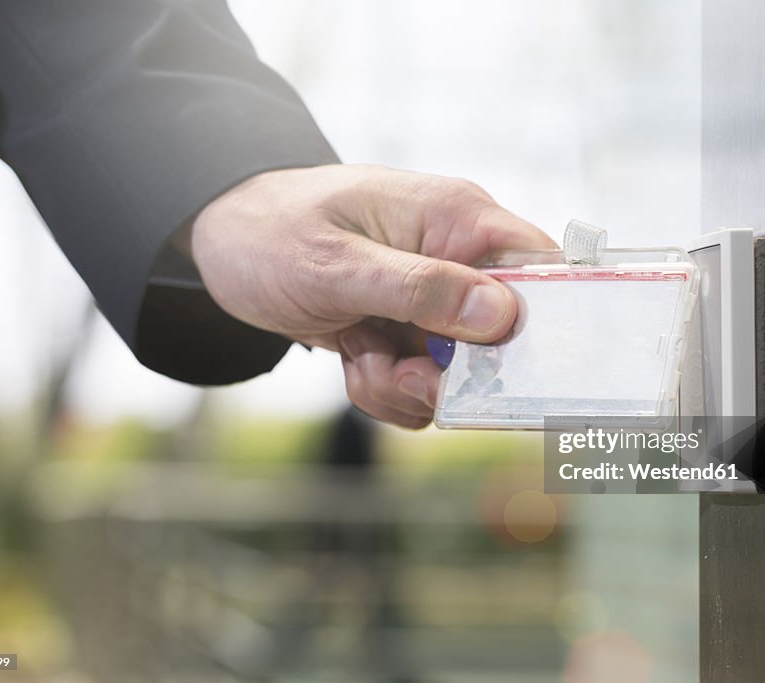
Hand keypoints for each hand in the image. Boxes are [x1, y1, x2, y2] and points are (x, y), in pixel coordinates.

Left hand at [191, 164, 555, 427]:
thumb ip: (419, 288)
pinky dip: (387, 391)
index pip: (541, 268)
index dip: (543, 322)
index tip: (511, 368)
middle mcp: (456, 259)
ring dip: (408, 386)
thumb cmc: (272, 231)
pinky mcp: (410, 334)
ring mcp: (433, 301)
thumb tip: (500, 316)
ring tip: (360, 355)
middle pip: (505, 341)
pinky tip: (354, 359)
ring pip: (461, 376)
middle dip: (451, 374)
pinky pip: (424, 388)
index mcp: (457, 219)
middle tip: (399, 371)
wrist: (221, 243)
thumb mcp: (337, 264)